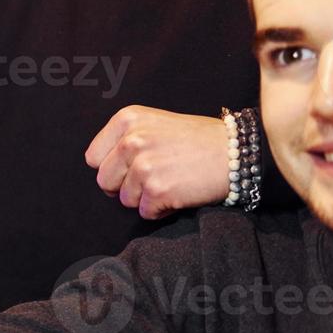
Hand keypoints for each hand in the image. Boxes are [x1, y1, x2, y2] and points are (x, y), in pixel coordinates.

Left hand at [85, 106, 230, 219]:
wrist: (239, 151)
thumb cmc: (198, 139)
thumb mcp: (155, 124)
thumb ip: (126, 139)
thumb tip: (101, 168)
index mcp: (126, 120)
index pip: (94, 158)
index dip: (113, 168)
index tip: (133, 167)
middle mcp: (131, 141)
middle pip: (105, 182)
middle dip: (126, 186)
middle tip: (156, 177)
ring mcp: (144, 166)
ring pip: (125, 200)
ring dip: (147, 198)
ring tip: (173, 181)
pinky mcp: (158, 191)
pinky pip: (146, 212)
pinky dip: (162, 209)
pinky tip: (181, 192)